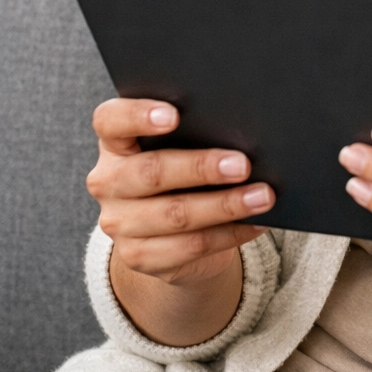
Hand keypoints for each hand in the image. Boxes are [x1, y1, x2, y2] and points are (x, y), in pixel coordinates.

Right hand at [87, 98, 275, 287]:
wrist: (171, 228)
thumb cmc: (185, 164)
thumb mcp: (185, 143)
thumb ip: (201, 131)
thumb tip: (248, 131)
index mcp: (116, 141)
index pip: (111, 120)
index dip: (138, 115)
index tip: (174, 115)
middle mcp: (108, 180)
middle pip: (150, 171)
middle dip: (201, 168)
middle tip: (243, 165)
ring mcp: (120, 222)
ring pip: (175, 214)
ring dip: (225, 205)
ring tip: (263, 196)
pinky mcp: (138, 256)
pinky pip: (190, 247)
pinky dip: (230, 233)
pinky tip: (257, 223)